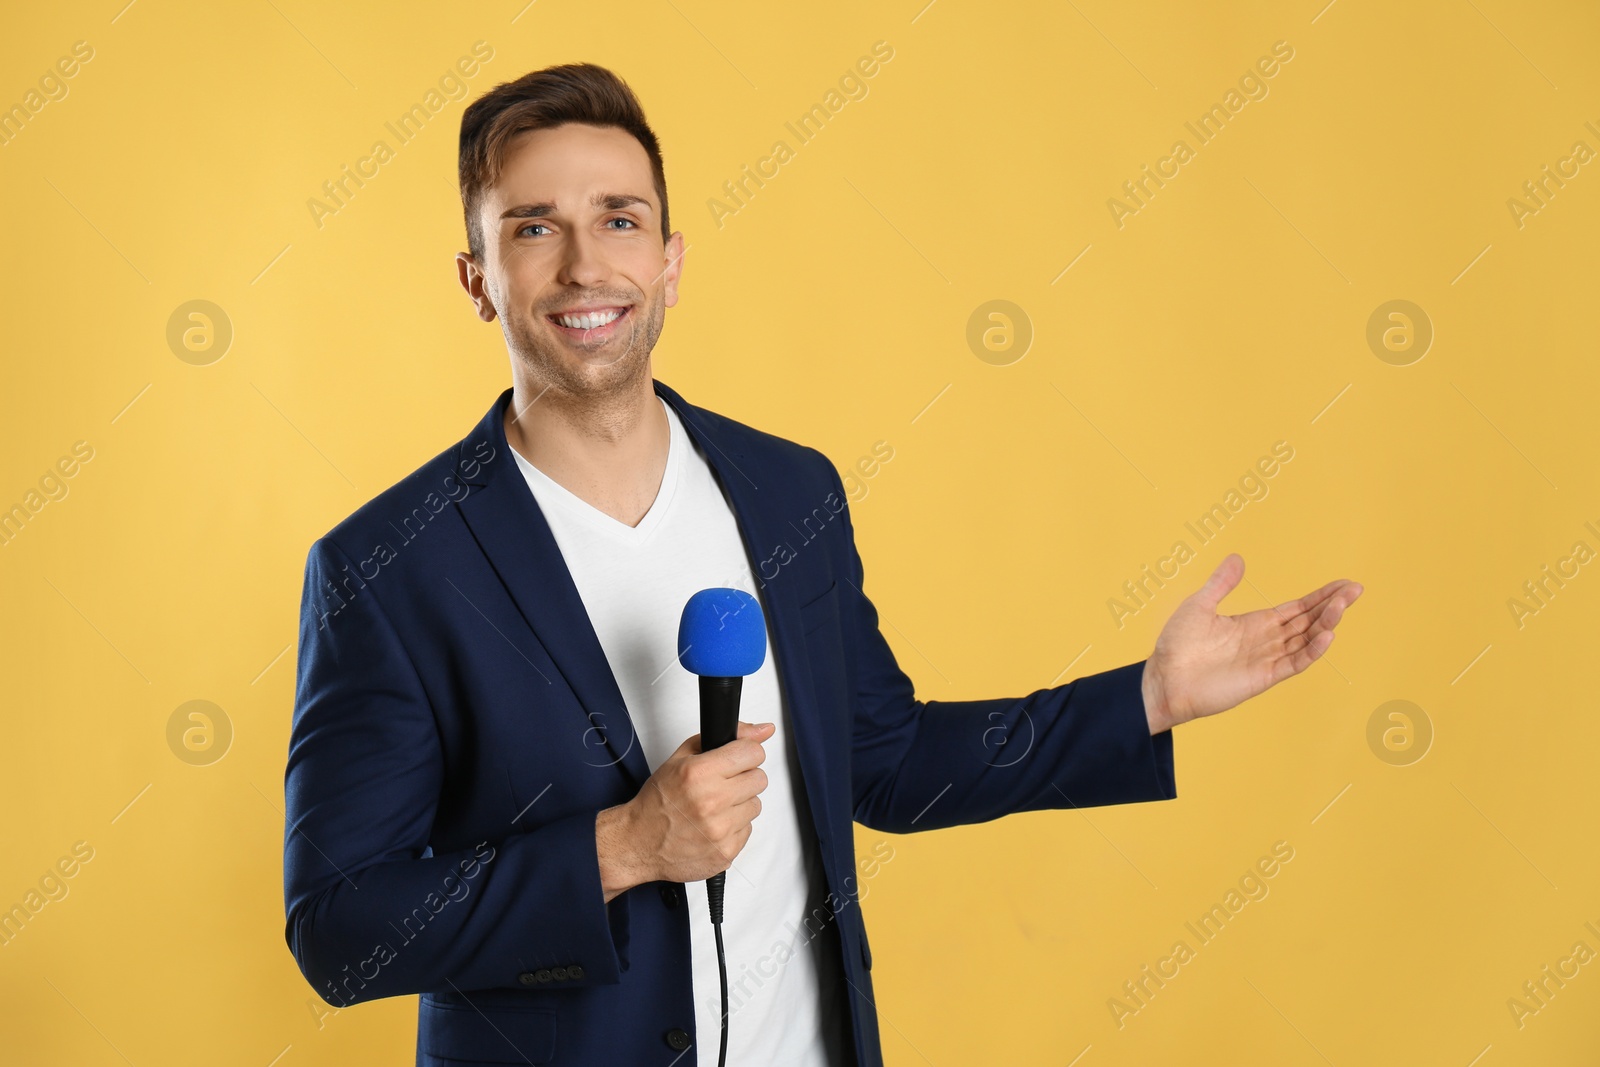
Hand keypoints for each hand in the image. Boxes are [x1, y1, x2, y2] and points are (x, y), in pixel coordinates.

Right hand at [596, 720, 772, 900]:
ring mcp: (720, 830)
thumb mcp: (682, 758)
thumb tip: (763, 730)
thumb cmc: (658, 801)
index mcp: (699, 773)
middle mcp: (711, 801)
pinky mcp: (726, 852)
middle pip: (759, 779)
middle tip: (722, 784)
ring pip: (756, 805)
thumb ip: (725, 739)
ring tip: (715, 807)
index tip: (739, 759)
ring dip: (739, 804)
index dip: (746, 753)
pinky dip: (734, 826)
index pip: (752, 752)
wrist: (639, 843)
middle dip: (743, 778)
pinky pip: (748, 829)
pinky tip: (714, 824)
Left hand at [1141, 553, 1362, 733]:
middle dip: (1332, 605)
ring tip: (1342, 606)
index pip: (1297, 608)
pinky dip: (1312, 650)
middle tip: (1356, 589)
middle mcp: (1266, 641)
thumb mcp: (1199, 605)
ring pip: (1305, 639)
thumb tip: (1238, 557)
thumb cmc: (1177, 646)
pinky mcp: (1262, 677)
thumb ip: (1221, 584)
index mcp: (1255, 623)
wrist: (1164, 679)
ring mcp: (1266, 659)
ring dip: (1325, 623)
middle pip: (1308, 621)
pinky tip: (1327, 635)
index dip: (1321, 596)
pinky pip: (1294, 662)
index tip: (1344, 585)